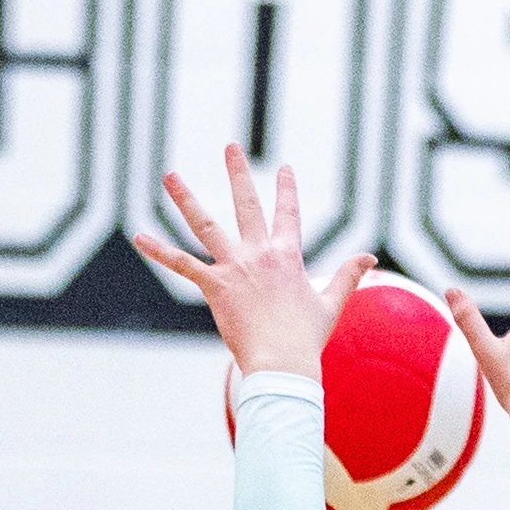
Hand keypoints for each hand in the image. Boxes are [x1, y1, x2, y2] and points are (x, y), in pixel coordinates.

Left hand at [133, 145, 366, 381]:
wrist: (284, 363)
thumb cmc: (306, 339)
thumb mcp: (331, 304)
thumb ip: (349, 276)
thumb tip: (371, 258)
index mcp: (288, 257)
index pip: (288, 214)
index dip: (287, 190)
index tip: (285, 168)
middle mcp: (260, 254)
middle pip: (246, 204)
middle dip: (238, 173)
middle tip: (229, 146)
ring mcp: (235, 267)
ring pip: (206, 224)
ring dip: (186, 198)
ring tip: (170, 175)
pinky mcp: (214, 286)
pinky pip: (182, 264)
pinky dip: (159, 251)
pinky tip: (139, 236)